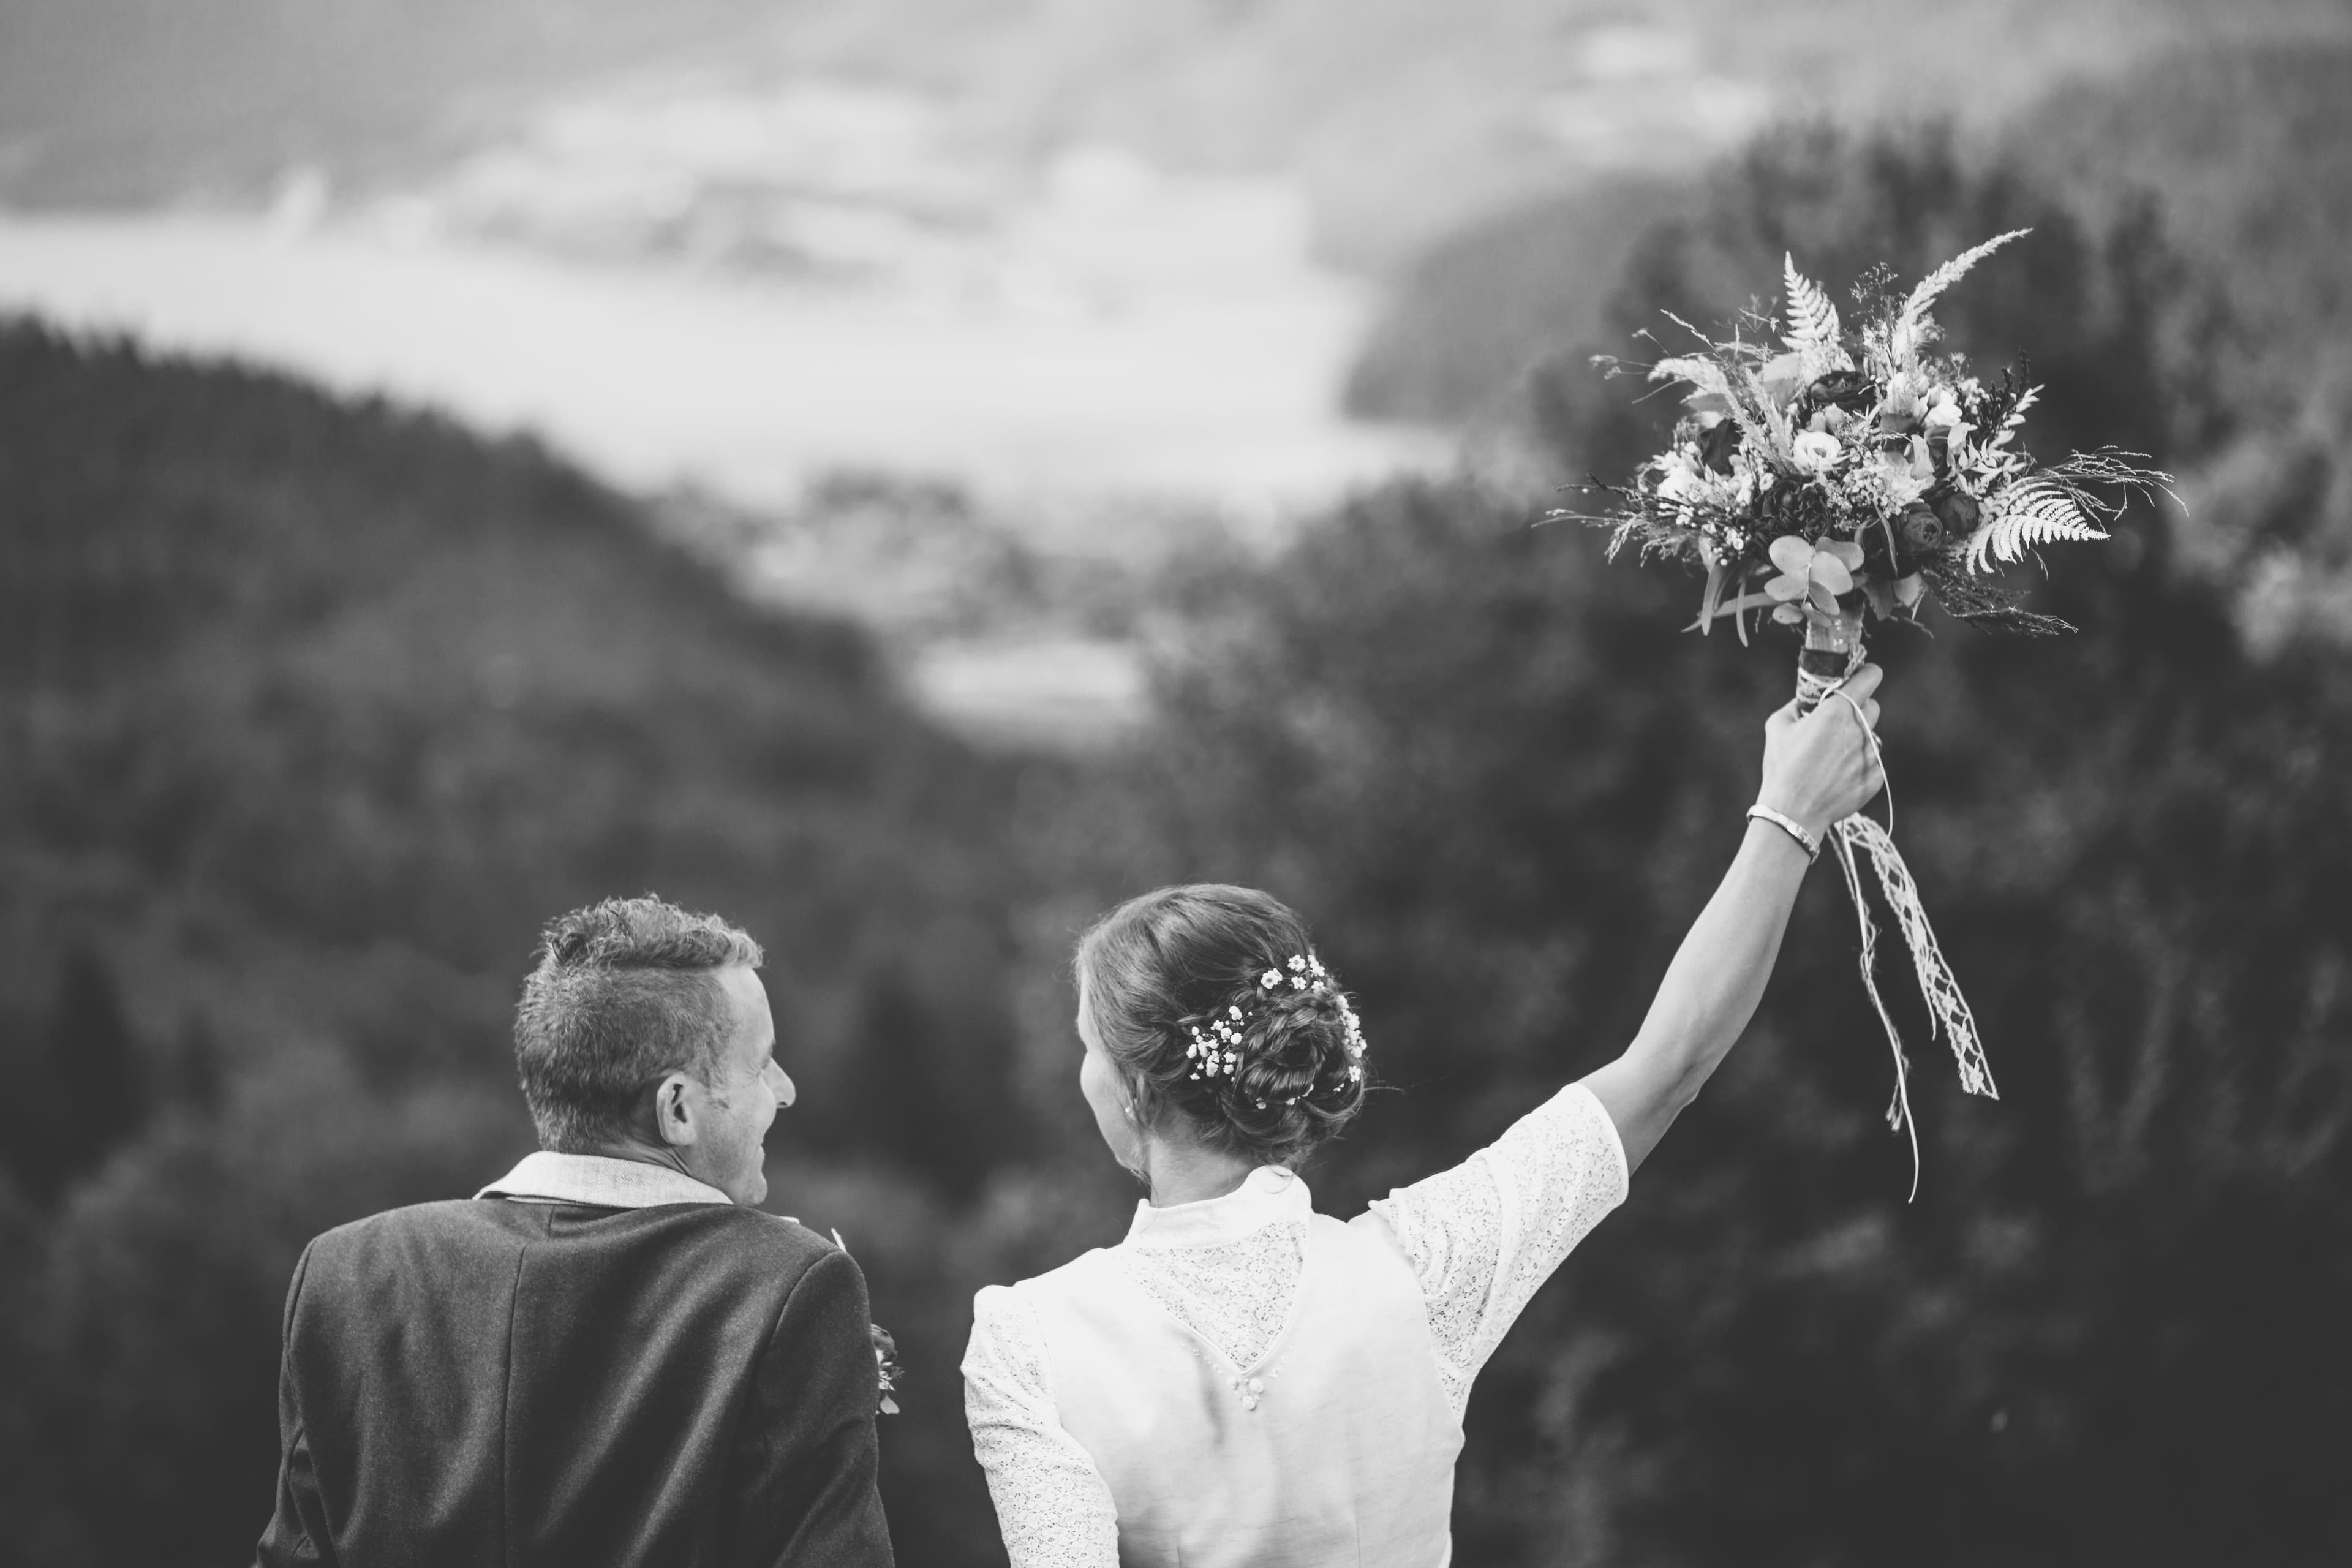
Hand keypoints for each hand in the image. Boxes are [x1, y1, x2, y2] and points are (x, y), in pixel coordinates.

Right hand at [1756, 663, 1885, 835]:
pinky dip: (1860, 764)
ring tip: (1834, 756)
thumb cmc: (1782, 767)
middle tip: (1840, 721)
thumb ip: (1795, 706)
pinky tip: (1839, 775)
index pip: (1869, 679)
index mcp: (1836, 711)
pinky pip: (1873, 762)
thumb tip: (1804, 701)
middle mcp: (1858, 729)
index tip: (1866, 675)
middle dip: (1859, 709)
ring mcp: (1870, 755)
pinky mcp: (1875, 777)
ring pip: (1872, 737)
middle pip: (1873, 707)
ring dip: (1858, 739)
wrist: (1793, 812)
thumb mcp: (1777, 726)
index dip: (1868, 673)